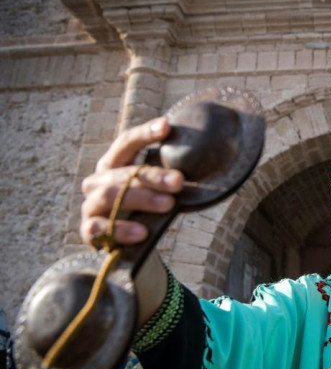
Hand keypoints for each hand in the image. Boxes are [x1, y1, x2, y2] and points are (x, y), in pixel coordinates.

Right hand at [79, 118, 183, 247]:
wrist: (129, 242)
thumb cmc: (146, 207)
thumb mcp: (157, 188)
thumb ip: (169, 173)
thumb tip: (203, 156)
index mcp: (114, 164)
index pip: (126, 142)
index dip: (144, 133)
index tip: (167, 126)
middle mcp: (98, 180)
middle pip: (123, 172)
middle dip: (152, 176)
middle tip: (179, 181)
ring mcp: (91, 205)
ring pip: (109, 196)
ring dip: (141, 199)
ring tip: (168, 204)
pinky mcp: (89, 230)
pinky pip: (98, 228)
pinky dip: (120, 229)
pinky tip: (142, 232)